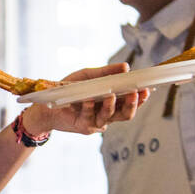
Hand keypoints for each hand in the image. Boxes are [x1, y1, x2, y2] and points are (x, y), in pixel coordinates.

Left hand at [22, 63, 149, 135]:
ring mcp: (96, 122)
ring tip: (111, 94)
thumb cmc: (70, 88)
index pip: (131, 102)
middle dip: (133, 104)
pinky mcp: (83, 126)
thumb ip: (106, 73)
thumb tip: (126, 67)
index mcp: (112, 103)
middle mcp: (107, 115)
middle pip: (126, 114)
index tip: (148, 87)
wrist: (47, 103)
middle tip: (136, 92)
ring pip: (110, 117)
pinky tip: (88, 99)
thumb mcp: (89, 76)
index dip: (141, 97)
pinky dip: (89, 107)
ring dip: (112, 106)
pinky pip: (89, 117)